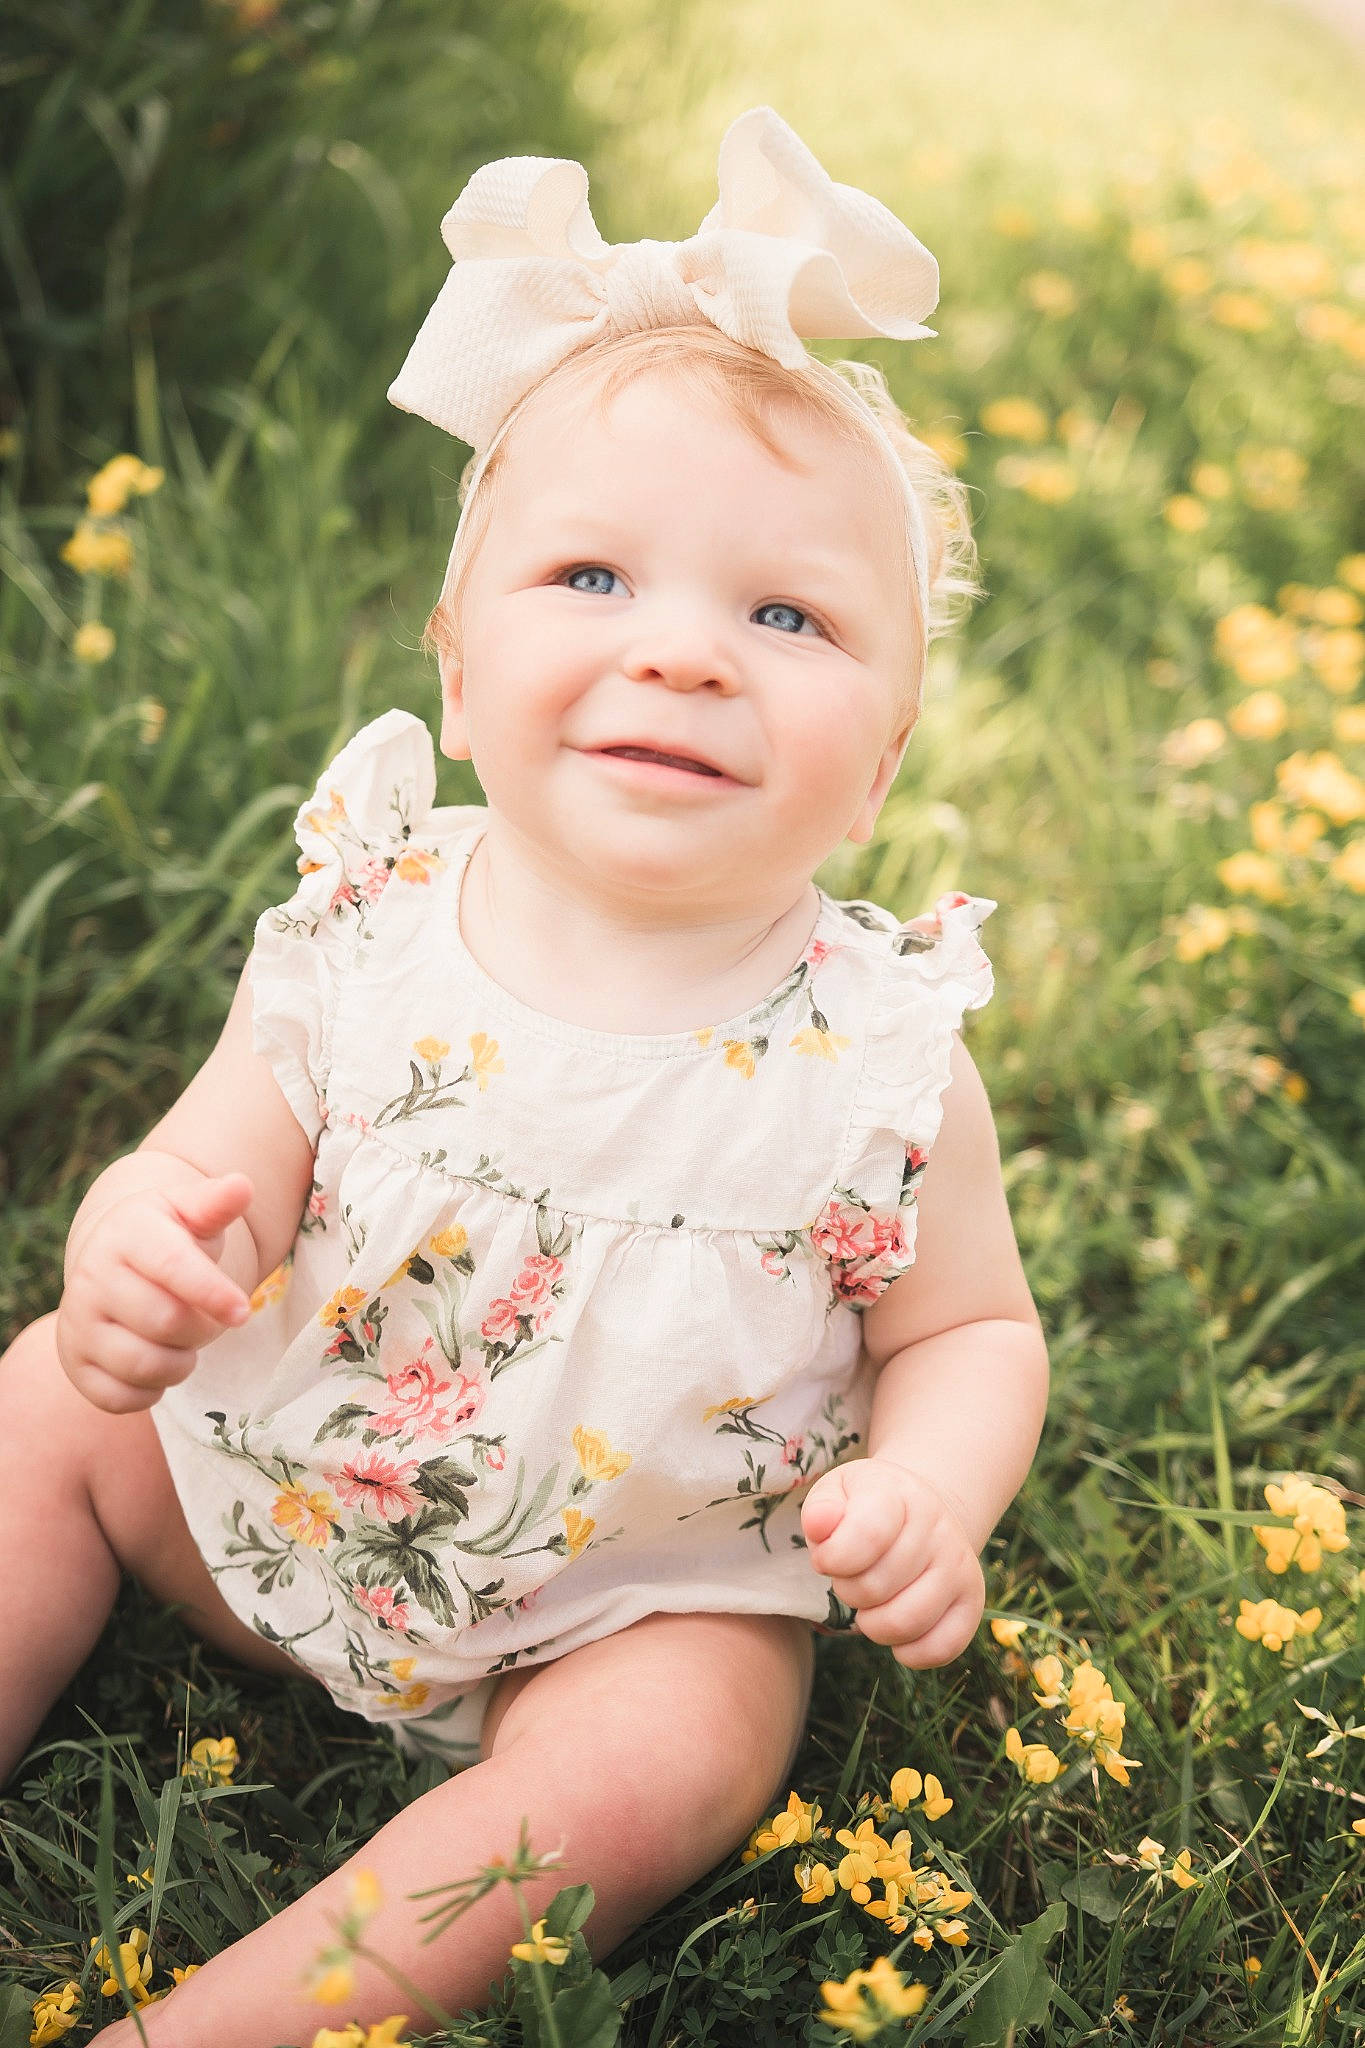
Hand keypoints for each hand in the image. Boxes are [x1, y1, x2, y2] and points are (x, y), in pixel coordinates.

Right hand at [56, 1172, 255, 1413]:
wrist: (114, 1263)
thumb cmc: (169, 1237)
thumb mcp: (191, 1212)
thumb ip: (217, 1204)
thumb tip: (242, 1186)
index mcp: (127, 1233)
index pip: (173, 1266)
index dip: (212, 1292)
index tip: (242, 1312)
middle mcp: (91, 1276)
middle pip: (166, 1322)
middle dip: (201, 1328)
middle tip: (204, 1319)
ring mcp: (77, 1322)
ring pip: (144, 1365)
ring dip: (180, 1363)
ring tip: (182, 1341)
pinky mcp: (73, 1363)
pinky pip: (121, 1398)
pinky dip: (151, 1391)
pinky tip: (157, 1363)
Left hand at [801, 1456, 984, 1668]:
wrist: (919, 1512)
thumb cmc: (866, 1507)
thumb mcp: (838, 1492)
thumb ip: (821, 1510)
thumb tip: (819, 1525)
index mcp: (901, 1496)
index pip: (867, 1535)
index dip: (833, 1559)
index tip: (826, 1559)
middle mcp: (939, 1529)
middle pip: (875, 1588)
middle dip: (848, 1591)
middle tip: (852, 1576)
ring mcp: (959, 1567)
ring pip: (904, 1623)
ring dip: (872, 1624)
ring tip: (872, 1603)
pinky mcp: (972, 1602)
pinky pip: (939, 1649)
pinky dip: (908, 1651)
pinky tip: (896, 1627)